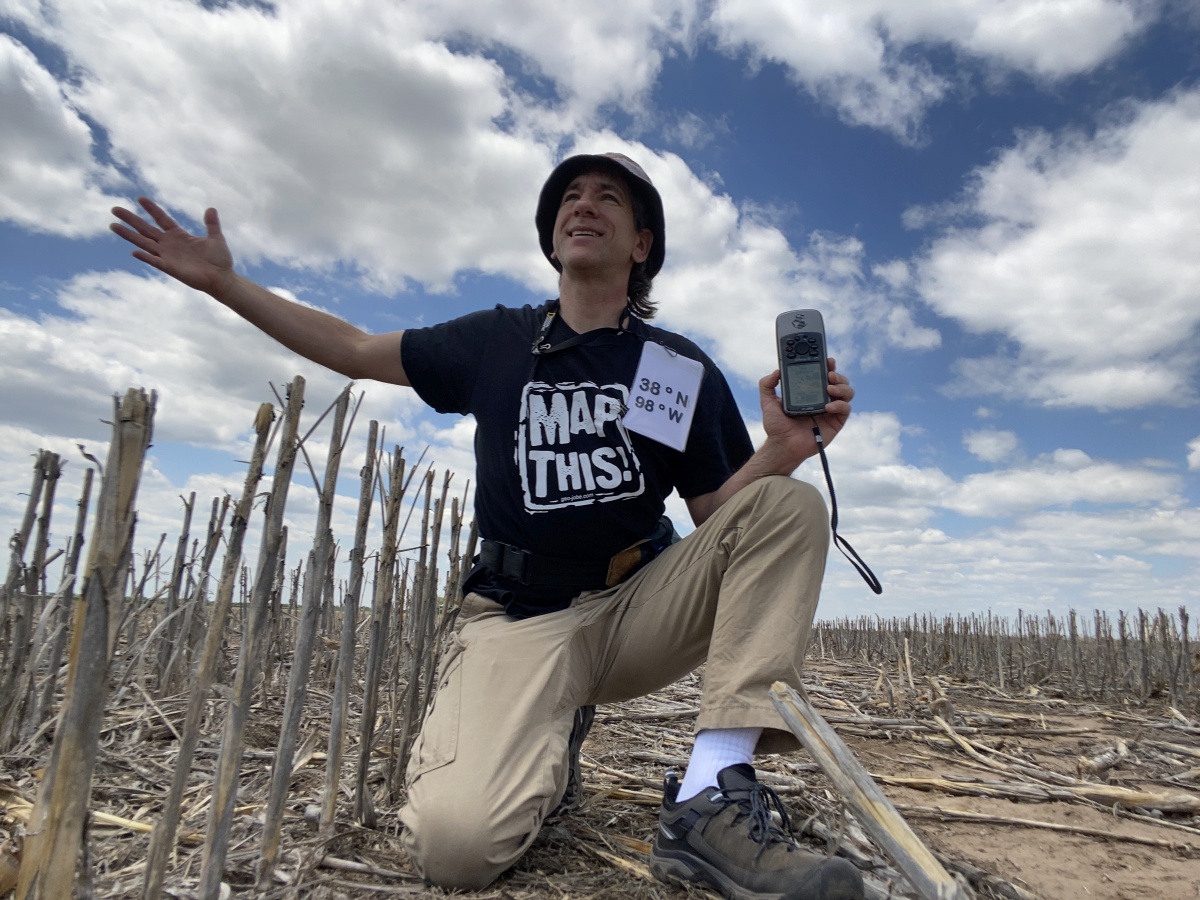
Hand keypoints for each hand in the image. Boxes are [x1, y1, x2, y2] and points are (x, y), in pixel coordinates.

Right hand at [110, 198, 233, 296]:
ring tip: (113, 225)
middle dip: (130, 219)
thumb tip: (211, 208)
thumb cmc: (219, 260)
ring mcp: (167, 256)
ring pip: (143, 243)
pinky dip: (146, 257)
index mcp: (178, 235)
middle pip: (145, 229)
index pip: (161, 219)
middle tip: (114, 209)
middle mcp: (169, 244)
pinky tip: (134, 252)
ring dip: (128, 235)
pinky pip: (155, 261)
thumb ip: (211, 224)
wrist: (222, 279)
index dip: (152, 209)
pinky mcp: (170, 268)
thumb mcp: (216, 238)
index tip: (140, 198)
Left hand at [756, 359, 853, 470]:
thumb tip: (776, 371)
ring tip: (829, 389)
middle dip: (838, 374)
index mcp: (809, 392)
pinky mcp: (836, 423)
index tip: (827, 359)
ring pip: (847, 392)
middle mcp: (822, 399)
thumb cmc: (776, 426)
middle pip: (839, 381)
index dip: (827, 365)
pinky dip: (840, 405)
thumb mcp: (767, 402)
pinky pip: (845, 409)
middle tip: (829, 374)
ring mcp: (831, 411)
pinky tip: (828, 407)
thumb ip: (767, 385)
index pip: (822, 375)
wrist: (782, 446)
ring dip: (842, 387)